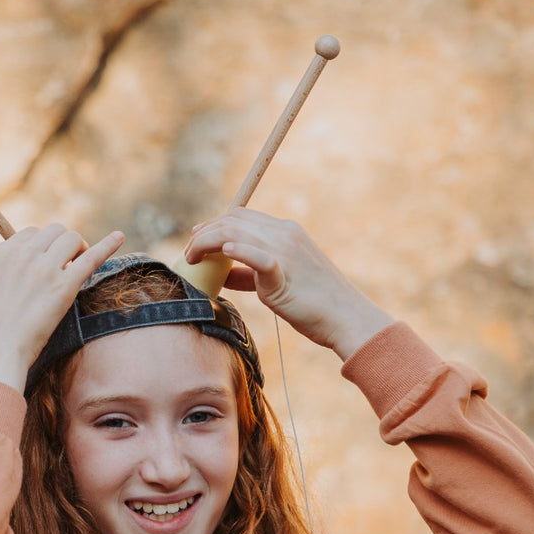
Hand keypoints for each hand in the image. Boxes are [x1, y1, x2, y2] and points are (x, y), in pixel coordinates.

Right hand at [0, 224, 125, 389]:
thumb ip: (13, 273)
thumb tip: (34, 273)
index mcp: (3, 252)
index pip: (32, 233)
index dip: (44, 247)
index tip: (47, 263)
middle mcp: (23, 254)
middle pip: (55, 231)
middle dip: (64, 245)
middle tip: (67, 266)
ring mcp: (44, 268)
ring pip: (72, 239)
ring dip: (79, 250)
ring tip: (77, 269)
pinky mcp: (64, 286)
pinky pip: (91, 258)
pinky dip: (107, 245)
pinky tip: (119, 237)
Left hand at [183, 208, 392, 359]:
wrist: (345, 317)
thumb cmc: (313, 303)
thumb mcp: (279, 280)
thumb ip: (250, 272)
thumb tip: (222, 271)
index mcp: (286, 231)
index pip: (241, 215)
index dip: (214, 223)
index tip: (196, 237)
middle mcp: (284, 234)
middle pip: (233, 220)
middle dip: (204, 233)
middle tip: (188, 252)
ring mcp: (285, 251)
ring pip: (236, 233)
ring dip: (207, 243)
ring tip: (193, 259)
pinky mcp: (284, 273)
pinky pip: (258, 256)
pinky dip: (238, 251)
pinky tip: (223, 254)